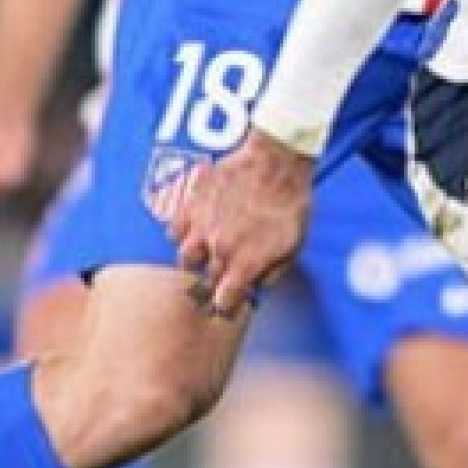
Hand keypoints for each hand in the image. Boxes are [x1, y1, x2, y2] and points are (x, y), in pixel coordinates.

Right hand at [169, 131, 314, 317]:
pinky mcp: (191, 205)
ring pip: (185, 258)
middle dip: (215, 280)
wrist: (275, 162)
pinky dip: (183, 233)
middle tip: (223, 272)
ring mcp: (201, 227)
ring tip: (207, 251)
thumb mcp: (294, 245)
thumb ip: (272, 272)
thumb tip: (256, 286)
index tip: (229, 302)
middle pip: (205, 280)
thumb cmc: (290, 202)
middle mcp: (219, 249)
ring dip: (196, 259)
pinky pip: (174, 230)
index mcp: (245, 263)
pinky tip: (197, 228)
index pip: (224, 301)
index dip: (226, 304)